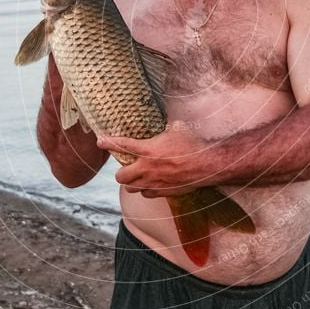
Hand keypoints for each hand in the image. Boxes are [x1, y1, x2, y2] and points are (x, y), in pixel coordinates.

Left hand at [96, 126, 216, 197]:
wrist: (208, 165)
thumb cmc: (194, 144)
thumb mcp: (177, 128)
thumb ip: (165, 124)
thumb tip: (164, 113)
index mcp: (148, 149)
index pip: (121, 145)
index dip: (108, 143)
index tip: (100, 141)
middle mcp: (147, 168)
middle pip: (120, 176)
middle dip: (120, 171)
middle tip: (126, 166)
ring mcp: (154, 182)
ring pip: (131, 188)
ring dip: (131, 182)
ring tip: (136, 176)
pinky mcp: (164, 192)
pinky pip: (147, 195)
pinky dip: (146, 190)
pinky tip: (151, 184)